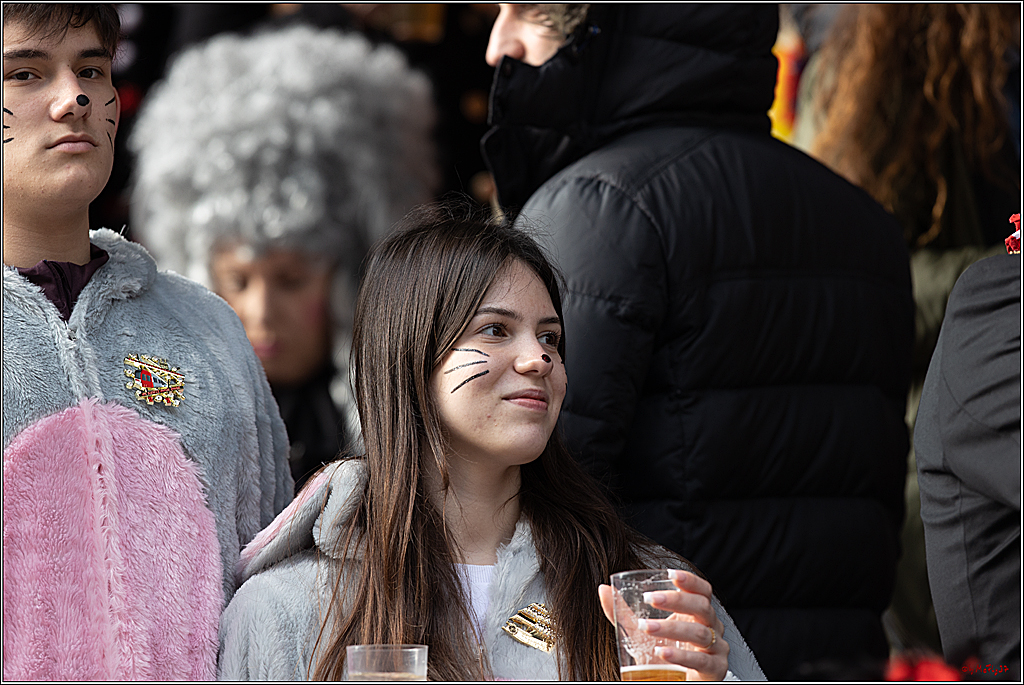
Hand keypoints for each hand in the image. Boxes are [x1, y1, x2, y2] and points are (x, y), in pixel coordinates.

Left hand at [598, 569, 728, 680]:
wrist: (672, 683)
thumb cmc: (663, 656)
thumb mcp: (642, 632)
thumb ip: (624, 612)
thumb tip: (603, 589)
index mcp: (697, 614)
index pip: (702, 591)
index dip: (691, 580)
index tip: (671, 574)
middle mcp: (711, 628)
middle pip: (702, 606)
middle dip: (677, 600)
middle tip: (651, 599)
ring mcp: (716, 649)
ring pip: (699, 633)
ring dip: (671, 628)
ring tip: (647, 627)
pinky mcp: (715, 670)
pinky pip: (701, 660)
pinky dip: (680, 656)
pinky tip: (661, 652)